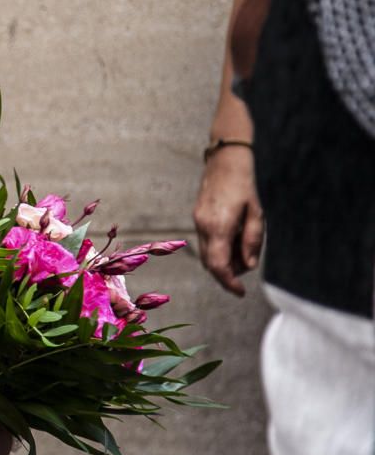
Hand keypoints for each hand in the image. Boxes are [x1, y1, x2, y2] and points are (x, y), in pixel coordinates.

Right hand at [193, 146, 264, 295]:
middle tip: (245, 271)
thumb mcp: (257, 214)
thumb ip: (252, 241)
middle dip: (227, 274)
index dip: (229, 282)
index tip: (240, 292)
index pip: (219, 265)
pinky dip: (218, 250)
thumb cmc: (245, 186)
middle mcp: (203, 226)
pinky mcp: (197, 218)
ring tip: (242, 252)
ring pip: (206, 254)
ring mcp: (197, 222)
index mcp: (219, 226)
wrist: (224, 162)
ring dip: (223, 262)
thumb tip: (248, 266)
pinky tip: (233, 241)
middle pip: (210, 264)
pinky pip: (206, 242)